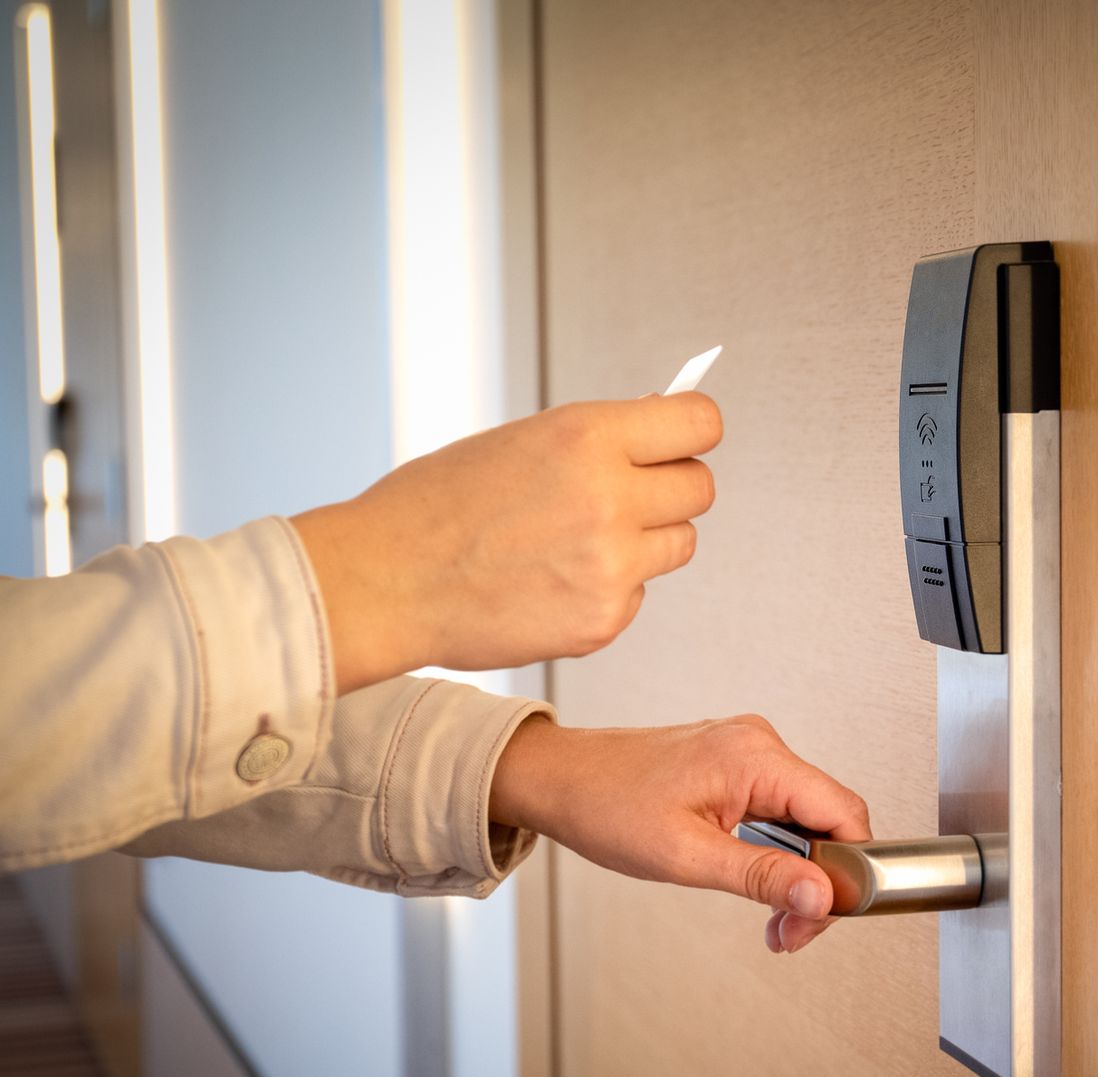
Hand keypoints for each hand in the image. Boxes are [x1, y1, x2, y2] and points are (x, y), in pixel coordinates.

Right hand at [291, 395, 720, 692]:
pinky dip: (608, 588)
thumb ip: (598, 439)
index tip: (680, 442)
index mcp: (587, 437)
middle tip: (627, 495)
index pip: (700, 423)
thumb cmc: (439, 505)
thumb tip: (664, 427)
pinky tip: (552, 582)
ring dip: (646, 540)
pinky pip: (638, 593)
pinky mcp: (604, 621)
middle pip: (700, 488)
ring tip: (580, 540)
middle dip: (671, 488)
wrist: (385, 583)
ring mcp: (611, 567)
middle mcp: (610, 499)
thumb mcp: (520, 441)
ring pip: (679, 544)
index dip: (692, 432)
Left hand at [488, 714, 871, 953]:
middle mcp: (761, 745)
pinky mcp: (737, 765)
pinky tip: (757, 882)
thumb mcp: (685, 856)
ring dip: (796, 874)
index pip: (842, 812)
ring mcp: (749, 752)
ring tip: (772, 919)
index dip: (848, 871)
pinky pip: (781, 810)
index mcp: (756, 757)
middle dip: (818, 884)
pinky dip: (777, 853)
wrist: (558, 780)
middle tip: (790, 930)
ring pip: (807, 820)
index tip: (824, 914)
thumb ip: (761, 876)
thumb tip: (821, 896)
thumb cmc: (605, 806)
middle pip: (829, 820)